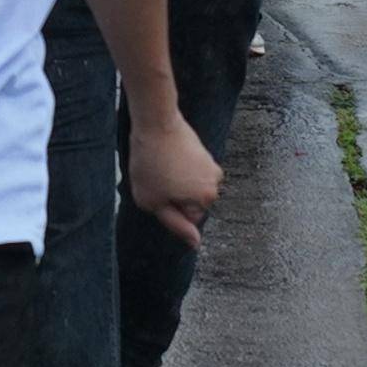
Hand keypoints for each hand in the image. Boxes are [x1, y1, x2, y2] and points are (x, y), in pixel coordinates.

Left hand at [127, 115, 221, 246]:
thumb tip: (195, 244)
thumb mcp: (154, 203)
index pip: (187, 218)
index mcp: (206, 199)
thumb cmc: (151, 163)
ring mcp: (211, 164)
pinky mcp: (203, 150)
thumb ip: (175, 225)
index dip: (167, 208)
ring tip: (159, 165)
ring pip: (188, 184)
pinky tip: (163, 155)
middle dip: (173, 194)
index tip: (157, 192)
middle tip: (156, 179)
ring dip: (173, 179)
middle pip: (190, 201)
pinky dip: (175, 164)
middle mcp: (216, 183)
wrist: (155, 122)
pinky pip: (187, 168)